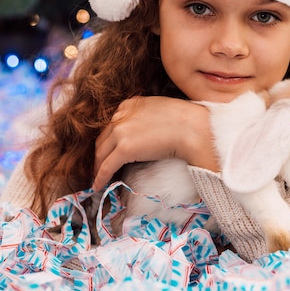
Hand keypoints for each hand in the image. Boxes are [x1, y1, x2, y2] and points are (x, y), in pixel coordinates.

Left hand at [92, 96, 218, 190]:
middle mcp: (121, 116)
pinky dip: (100, 177)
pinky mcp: (124, 149)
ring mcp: (121, 132)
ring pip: (101, 154)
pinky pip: (106, 167)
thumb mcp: (158, 109)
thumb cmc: (184, 120)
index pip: (112, 125)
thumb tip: (142, 133)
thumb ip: (144, 116)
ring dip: (98, 167)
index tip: (109, 150)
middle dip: (100, 154)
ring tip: (97, 177)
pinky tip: (98, 185)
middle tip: (99, 166)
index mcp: (130, 104)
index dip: (109, 140)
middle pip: (103, 139)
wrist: (191, 128)